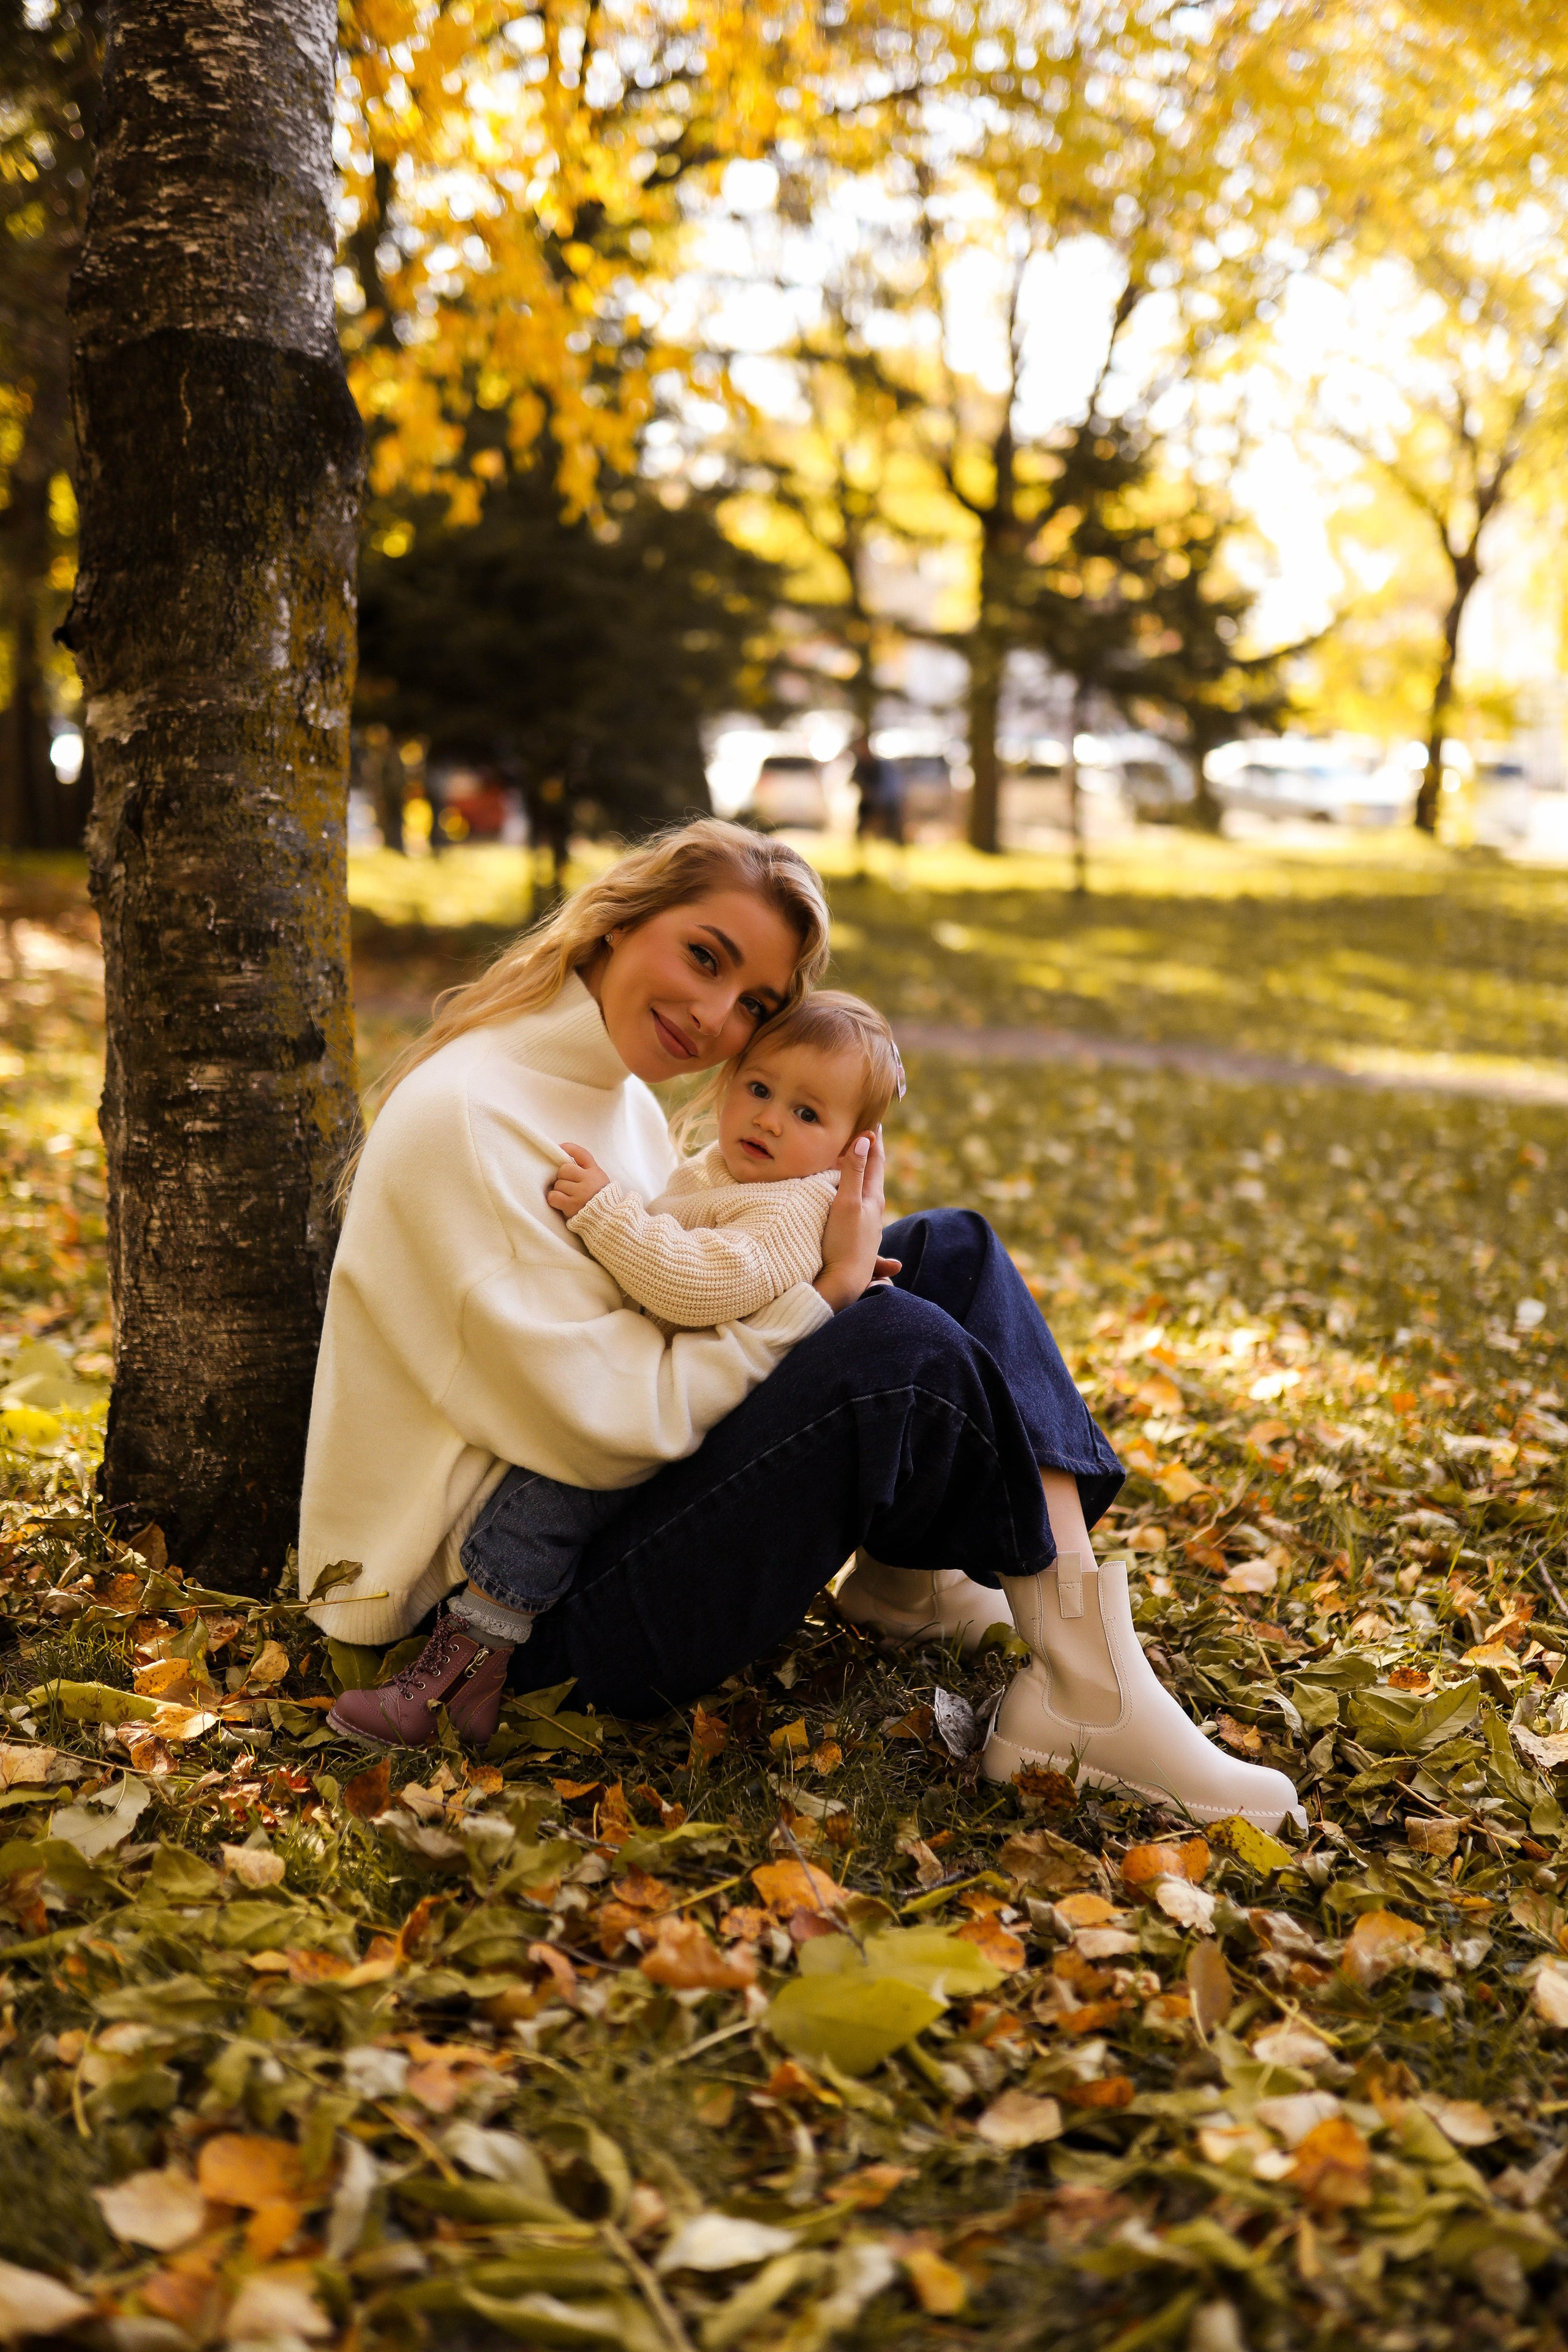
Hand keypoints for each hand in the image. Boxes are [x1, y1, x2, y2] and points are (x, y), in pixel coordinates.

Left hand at [547, 1142, 611, 1218]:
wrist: (606, 1220)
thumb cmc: (599, 1199)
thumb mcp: (599, 1180)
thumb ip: (586, 1169)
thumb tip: (565, 1155)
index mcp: (595, 1172)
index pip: (581, 1154)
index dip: (569, 1148)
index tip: (560, 1147)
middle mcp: (589, 1180)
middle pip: (564, 1170)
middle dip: (562, 1178)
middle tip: (568, 1186)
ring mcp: (580, 1193)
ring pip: (558, 1184)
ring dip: (559, 1190)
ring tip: (568, 1197)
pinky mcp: (572, 1205)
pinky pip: (553, 1196)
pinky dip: (553, 1199)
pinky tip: (560, 1202)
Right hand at [814, 1131, 895, 1311]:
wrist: (843, 1284)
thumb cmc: (843, 1243)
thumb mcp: (847, 1203)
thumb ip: (853, 1173)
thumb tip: (863, 1141)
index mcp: (873, 1199)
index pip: (875, 1162)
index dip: (873, 1141)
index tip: (874, 1121)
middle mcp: (874, 1212)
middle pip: (874, 1177)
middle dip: (871, 1155)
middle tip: (869, 1136)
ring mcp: (866, 1227)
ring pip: (867, 1195)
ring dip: (864, 1177)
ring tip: (860, 1164)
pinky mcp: (857, 1241)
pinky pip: (859, 1212)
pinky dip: (857, 1199)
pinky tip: (854, 1204)